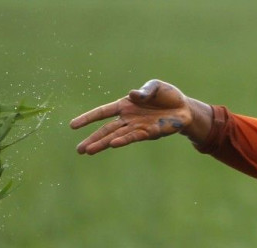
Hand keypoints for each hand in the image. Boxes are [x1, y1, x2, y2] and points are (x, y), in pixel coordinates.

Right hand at [70, 79, 210, 154]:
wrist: (184, 108)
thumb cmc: (167, 96)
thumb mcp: (156, 87)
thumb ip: (144, 91)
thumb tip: (132, 95)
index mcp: (124, 105)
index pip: (102, 113)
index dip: (87, 118)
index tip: (72, 125)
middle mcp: (127, 118)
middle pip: (105, 130)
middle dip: (92, 140)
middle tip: (79, 150)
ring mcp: (136, 127)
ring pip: (115, 136)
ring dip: (102, 144)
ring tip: (88, 151)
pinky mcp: (148, 133)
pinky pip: (132, 137)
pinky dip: (122, 140)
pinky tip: (112, 144)